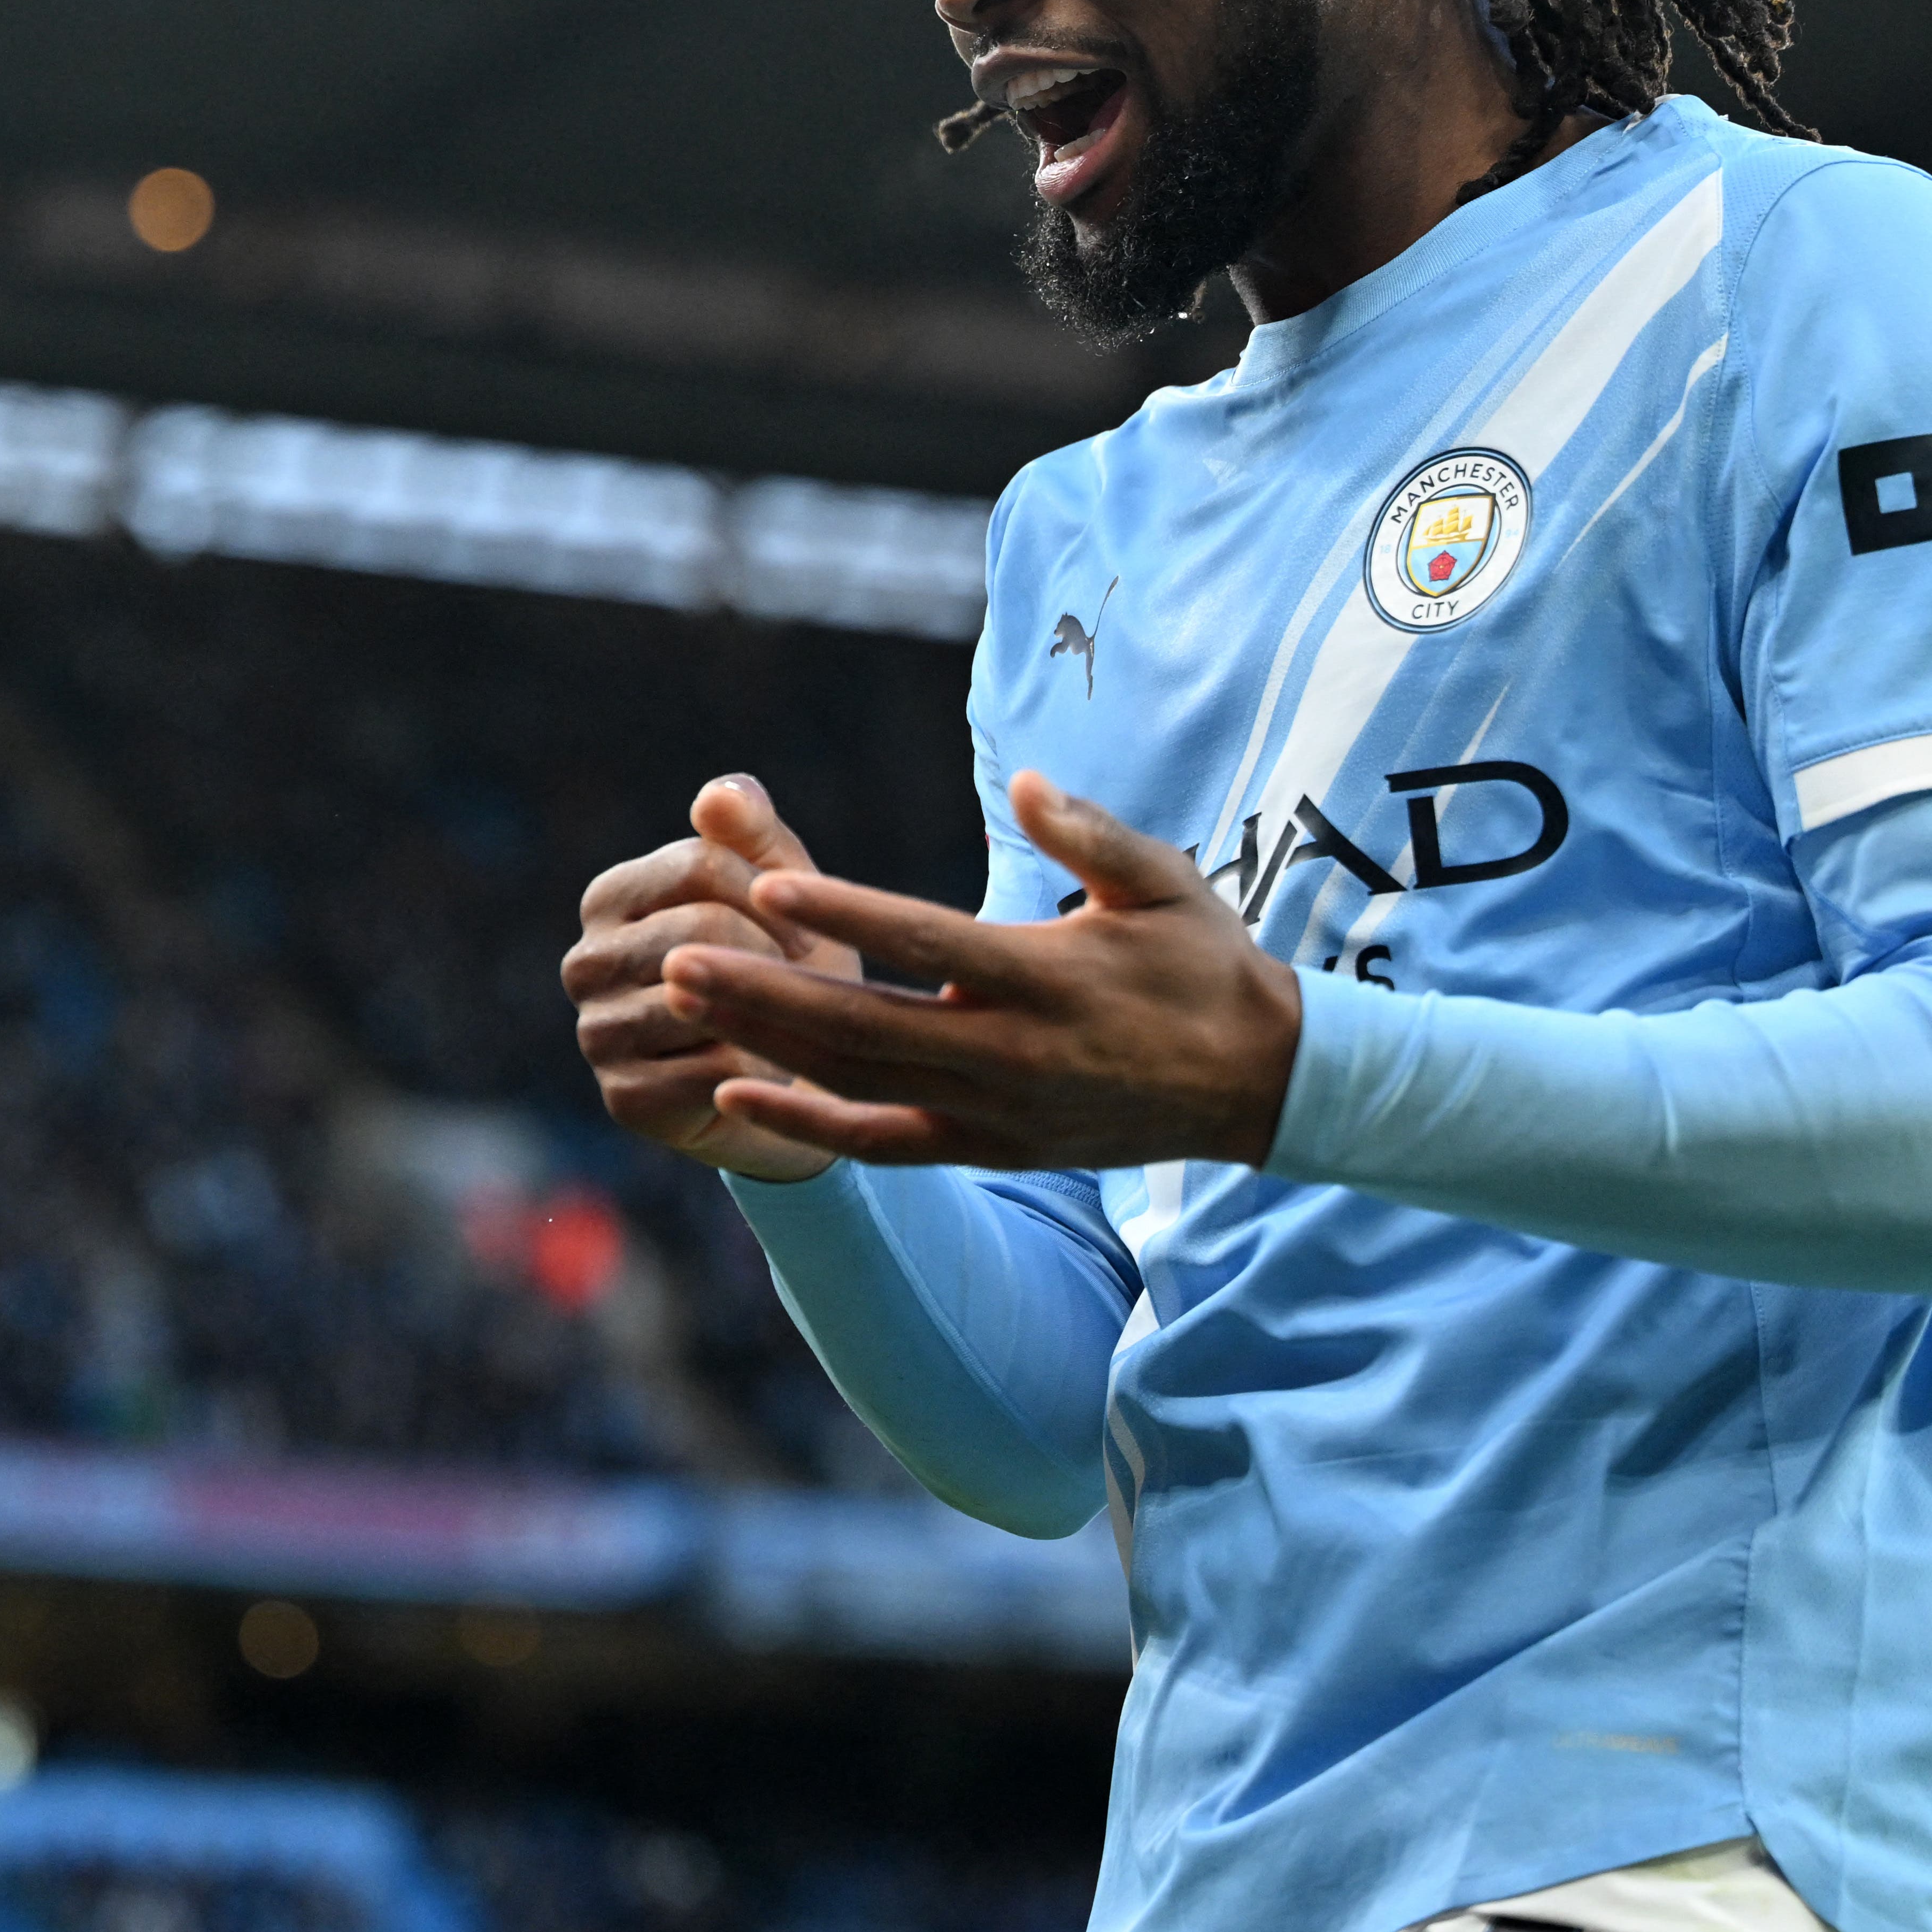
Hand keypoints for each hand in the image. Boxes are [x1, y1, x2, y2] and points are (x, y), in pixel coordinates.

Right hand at [562, 776, 859, 1183]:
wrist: (789, 1072)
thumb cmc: (780, 960)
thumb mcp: (775, 885)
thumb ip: (750, 830)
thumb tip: (716, 798)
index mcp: (610, 895)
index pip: (698, 865)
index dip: (771, 895)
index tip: (807, 932)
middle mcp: (586, 962)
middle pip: (700, 930)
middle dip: (772, 954)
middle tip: (803, 982)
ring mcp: (595, 1033)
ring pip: (702, 1001)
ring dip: (765, 1013)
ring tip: (783, 1020)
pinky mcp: (622, 1098)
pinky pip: (708, 1071)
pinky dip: (756, 1070)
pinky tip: (767, 1068)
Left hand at [661, 772, 1304, 1171]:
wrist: (1254, 1083)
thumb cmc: (1204, 965)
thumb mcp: (1165, 880)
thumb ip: (1089, 832)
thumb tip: (1023, 783)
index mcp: (1050, 975)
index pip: (924, 940)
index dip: (843, 911)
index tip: (766, 885)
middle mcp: (1013, 1052)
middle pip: (864, 1021)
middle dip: (763, 990)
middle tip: (677, 957)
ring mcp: (997, 1111)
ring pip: (859, 1082)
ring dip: (766, 1043)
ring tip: (687, 1003)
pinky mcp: (992, 1148)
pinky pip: (882, 1143)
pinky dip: (807, 1124)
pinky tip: (739, 1094)